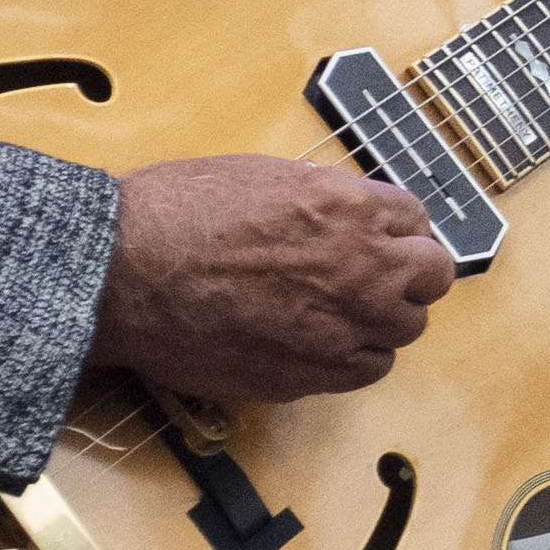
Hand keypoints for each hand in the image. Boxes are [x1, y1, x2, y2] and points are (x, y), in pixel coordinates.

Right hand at [93, 154, 453, 401]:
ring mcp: (340, 326)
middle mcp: (361, 268)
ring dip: (381, 319)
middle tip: (374, 276)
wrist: (119, 274)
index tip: (387, 239)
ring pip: (404, 329)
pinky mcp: (311, 374)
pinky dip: (353, 357)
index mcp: (350, 207)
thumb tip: (348, 212)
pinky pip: (367, 370)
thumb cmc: (172, 215)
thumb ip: (322, 197)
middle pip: (430, 278)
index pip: (418, 220)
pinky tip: (320, 343)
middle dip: (406, 274)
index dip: (399, 230)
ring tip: (340, 311)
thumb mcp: (262, 175)